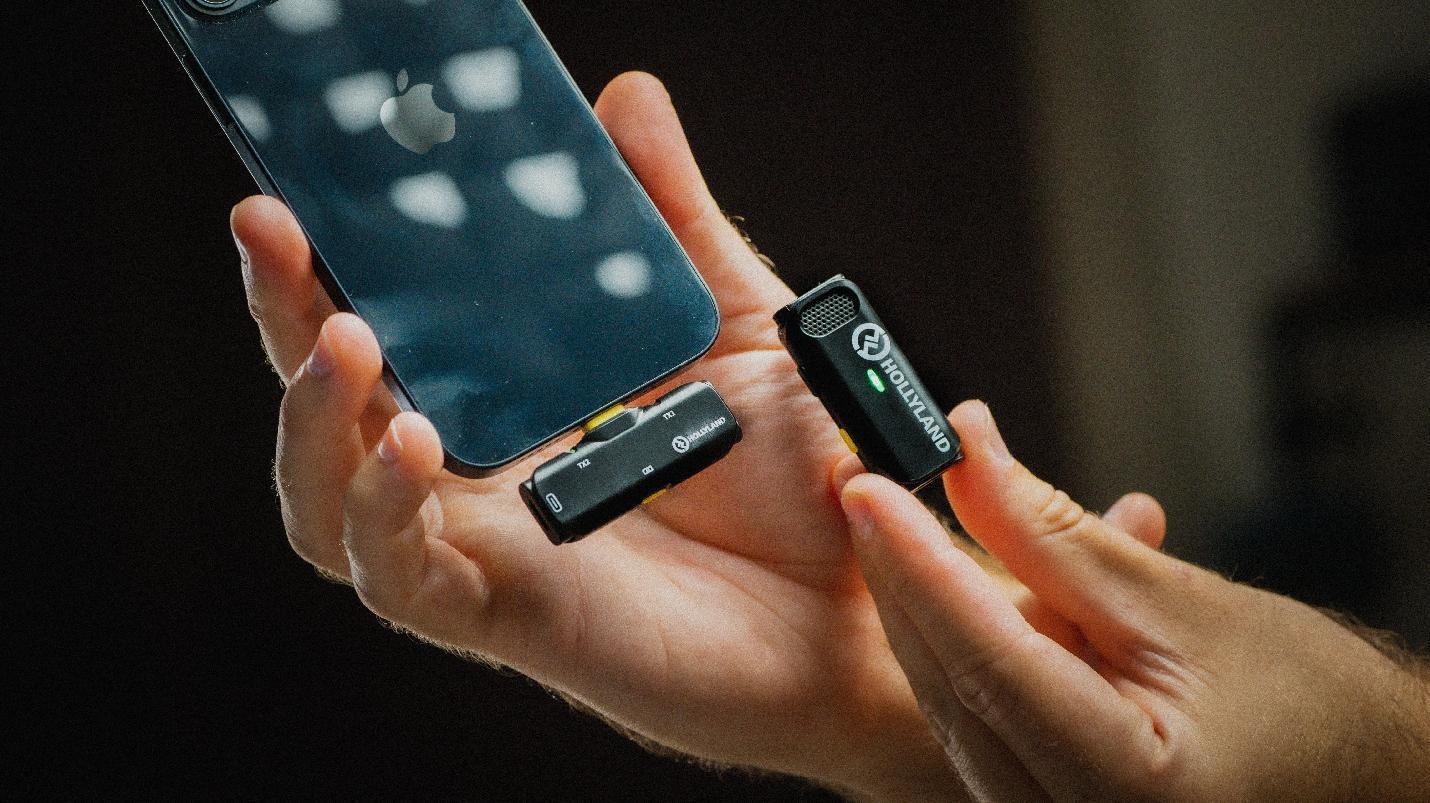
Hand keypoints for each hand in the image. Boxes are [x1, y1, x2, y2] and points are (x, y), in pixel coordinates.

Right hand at [231, 72, 1013, 796]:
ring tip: (343, 336)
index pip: (391, 323)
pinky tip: (412, 440)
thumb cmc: (798, 470)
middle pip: (334, 399)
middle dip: (285, 311)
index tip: (308, 182)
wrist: (860, 592)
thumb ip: (673, 222)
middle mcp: (479, 468)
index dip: (330, 260)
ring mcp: (484, 542)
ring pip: (327, 498)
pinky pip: (401, 573)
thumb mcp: (737, 323)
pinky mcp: (507, 612)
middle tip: (269, 224)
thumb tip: (626, 100)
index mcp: (516, 396)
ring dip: (313, 418)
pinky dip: (382, 508)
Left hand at [839, 401, 1429, 800]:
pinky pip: (970, 713)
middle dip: (899, 574)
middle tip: (860, 481)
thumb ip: (1057, 535)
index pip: (990, 660)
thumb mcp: (1176, 599)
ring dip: (918, 602)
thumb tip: (967, 452)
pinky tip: (942, 574)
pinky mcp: (1035, 799)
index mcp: (1127, 783)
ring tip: (891, 511)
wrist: (1349, 765)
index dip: (921, 566)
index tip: (870, 488)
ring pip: (948, 697)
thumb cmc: (1299, 693)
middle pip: (951, 682)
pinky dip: (955, 639)